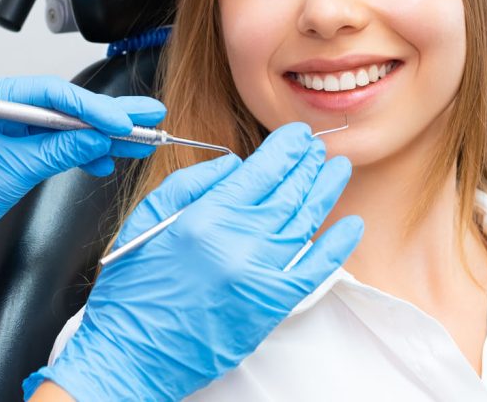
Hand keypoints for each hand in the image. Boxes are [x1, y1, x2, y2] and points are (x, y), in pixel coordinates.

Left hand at [0, 76, 164, 294]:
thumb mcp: (10, 173)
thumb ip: (58, 151)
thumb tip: (96, 138)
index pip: (52, 93)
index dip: (94, 108)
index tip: (124, 121)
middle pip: (62, 104)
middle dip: (106, 114)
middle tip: (147, 114)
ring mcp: (3, 123)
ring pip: (61, 123)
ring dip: (98, 134)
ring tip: (136, 140)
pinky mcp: (8, 143)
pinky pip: (50, 140)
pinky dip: (76, 149)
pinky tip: (102, 157)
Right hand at [24, 123, 362, 400]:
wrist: (135, 352)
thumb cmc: (135, 286)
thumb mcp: (148, 218)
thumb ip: (191, 183)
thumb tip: (234, 165)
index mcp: (206, 216)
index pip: (261, 169)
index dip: (285, 148)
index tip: (297, 135)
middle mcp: (238, 241)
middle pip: (288, 191)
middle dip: (307, 163)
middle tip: (318, 147)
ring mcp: (260, 274)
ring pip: (305, 221)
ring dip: (325, 191)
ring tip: (337, 169)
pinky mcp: (272, 305)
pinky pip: (315, 269)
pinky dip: (336, 246)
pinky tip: (351, 225)